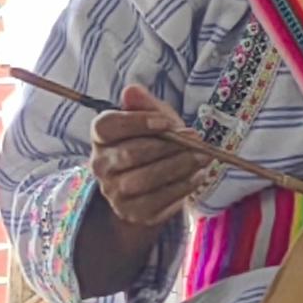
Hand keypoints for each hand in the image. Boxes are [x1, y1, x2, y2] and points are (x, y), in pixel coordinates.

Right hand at [89, 86, 219, 229]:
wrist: (155, 184)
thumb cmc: (154, 143)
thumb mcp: (154, 119)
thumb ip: (145, 104)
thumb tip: (131, 90)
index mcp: (101, 136)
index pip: (107, 126)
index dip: (136, 122)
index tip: (167, 123)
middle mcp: (100, 165)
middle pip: (130, 154)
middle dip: (169, 146)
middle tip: (196, 140)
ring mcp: (113, 191)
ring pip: (144, 179)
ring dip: (178, 167)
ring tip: (202, 158)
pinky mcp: (132, 212)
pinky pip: (157, 200)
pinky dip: (182, 187)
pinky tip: (197, 175)